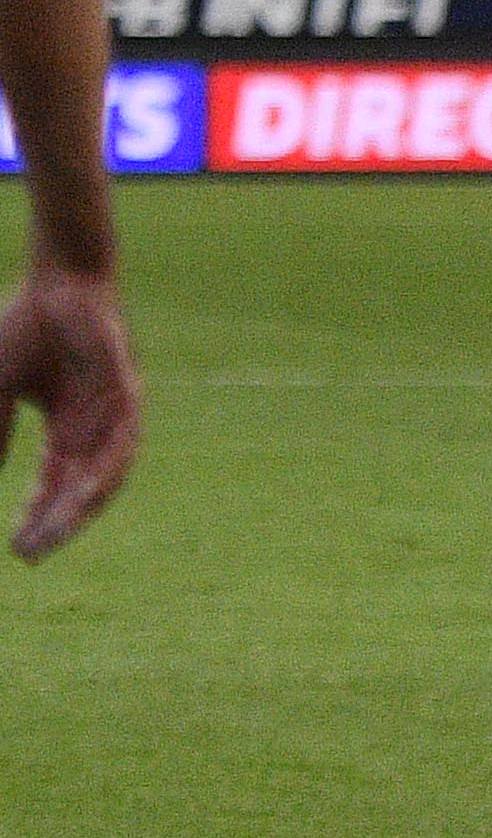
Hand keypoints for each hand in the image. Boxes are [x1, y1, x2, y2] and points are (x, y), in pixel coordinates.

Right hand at [0, 264, 140, 560]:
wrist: (57, 283)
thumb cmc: (26, 330)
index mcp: (67, 428)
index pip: (54, 483)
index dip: (36, 515)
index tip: (18, 547)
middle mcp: (94, 427)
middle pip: (78, 489)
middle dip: (54, 523)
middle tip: (30, 554)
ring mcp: (114, 413)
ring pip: (103, 475)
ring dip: (77, 508)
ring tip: (50, 536)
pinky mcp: (127, 395)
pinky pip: (122, 443)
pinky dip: (104, 470)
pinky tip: (84, 495)